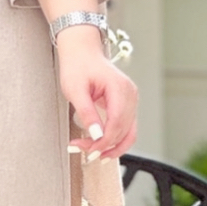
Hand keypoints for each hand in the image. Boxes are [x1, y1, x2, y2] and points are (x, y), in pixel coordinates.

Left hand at [55, 28, 137, 159]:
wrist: (82, 54)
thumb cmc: (78, 66)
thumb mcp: (75, 90)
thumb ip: (87, 112)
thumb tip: (96, 135)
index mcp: (119, 88)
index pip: (117, 123)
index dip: (104, 141)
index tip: (88, 149)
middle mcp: (130, 94)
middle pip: (123, 130)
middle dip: (104, 145)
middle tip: (82, 150)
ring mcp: (131, 100)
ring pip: (128, 132)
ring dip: (111, 146)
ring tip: (92, 152)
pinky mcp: (127, 104)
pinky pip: (126, 127)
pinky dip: (115, 139)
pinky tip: (103, 147)